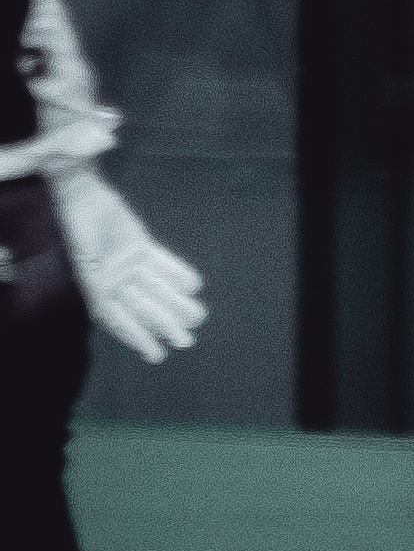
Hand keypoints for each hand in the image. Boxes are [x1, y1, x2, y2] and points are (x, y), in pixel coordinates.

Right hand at [52, 169, 206, 365]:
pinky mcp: (138, 246)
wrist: (83, 195)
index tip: (157, 356)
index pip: (120, 320)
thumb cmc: (78, 229)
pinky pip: (160, 263)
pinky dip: (176, 272)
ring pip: (155, 287)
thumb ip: (97, 289)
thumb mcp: (86, 263)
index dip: (138, 338)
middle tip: (187, 341)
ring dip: (176, 301)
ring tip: (198, 316)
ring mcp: (126, 263)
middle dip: (165, 324)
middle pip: (143, 306)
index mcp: (97, 290)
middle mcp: (113, 280)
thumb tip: (106, 315)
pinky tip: (194, 285)